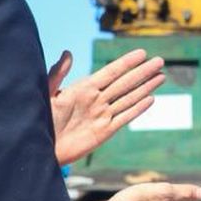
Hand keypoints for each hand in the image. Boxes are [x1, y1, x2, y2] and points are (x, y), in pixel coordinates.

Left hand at [48, 48, 164, 164]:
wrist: (40, 148)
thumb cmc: (38, 120)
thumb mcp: (46, 94)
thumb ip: (57, 75)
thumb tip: (67, 52)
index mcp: (83, 88)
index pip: (110, 72)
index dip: (126, 63)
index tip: (142, 53)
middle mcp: (96, 100)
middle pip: (125, 83)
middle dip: (142, 72)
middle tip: (160, 60)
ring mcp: (102, 115)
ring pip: (129, 98)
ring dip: (145, 87)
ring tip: (161, 76)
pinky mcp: (104, 131)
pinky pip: (125, 117)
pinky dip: (138, 109)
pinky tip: (151, 99)